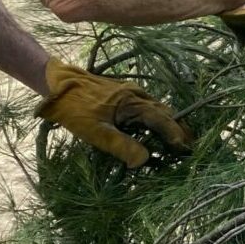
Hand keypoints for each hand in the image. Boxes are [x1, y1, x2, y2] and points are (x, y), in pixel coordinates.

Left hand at [37, 59, 192, 167]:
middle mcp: (138, 95)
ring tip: (178, 141)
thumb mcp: (95, 131)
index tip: (187, 150)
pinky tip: (155, 129)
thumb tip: (144, 160)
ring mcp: (131, 92)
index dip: (176, 135)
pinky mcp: (124, 94)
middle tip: (190, 148)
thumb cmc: (74, 107)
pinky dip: (158, 119)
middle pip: (166, 113)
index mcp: (134, 102)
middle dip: (179, 130)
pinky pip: (148, 107)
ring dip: (170, 125)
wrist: (54, 82)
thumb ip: (121, 145)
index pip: (163, 120)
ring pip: (158, 109)